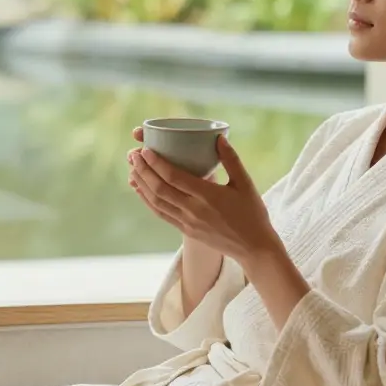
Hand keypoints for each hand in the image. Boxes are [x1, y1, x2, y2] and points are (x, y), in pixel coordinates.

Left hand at [127, 132, 282, 267]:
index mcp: (208, 196)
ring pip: (156, 202)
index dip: (156, 163)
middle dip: (143, 170)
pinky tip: (140, 190)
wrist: (253, 248)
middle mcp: (193, 210)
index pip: (174, 177)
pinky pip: (161, 214)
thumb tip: (219, 137)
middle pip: (159, 188)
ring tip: (132, 169)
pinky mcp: (185, 231)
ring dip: (141, 184)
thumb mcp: (245, 184)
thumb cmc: (252, 213)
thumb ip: (231, 160)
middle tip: (132, 155)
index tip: (145, 150)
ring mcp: (187, 222)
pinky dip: (147, 201)